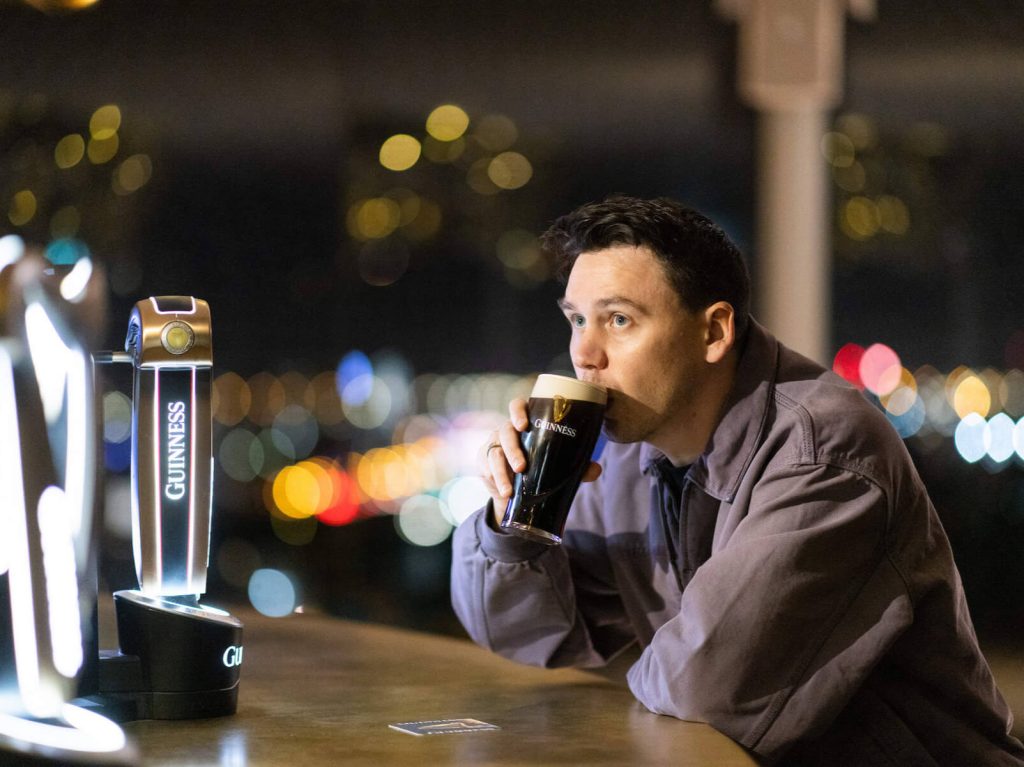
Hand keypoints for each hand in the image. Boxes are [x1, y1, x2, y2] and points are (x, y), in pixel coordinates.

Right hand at [479, 398, 601, 527]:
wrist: (519, 493)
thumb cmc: (542, 468)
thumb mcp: (560, 467)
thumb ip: (577, 467)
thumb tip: (596, 470)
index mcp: (526, 423)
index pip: (517, 406)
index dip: (518, 411)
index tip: (523, 425)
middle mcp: (508, 431)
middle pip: (505, 430)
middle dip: (512, 448)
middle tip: (522, 467)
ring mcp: (493, 446)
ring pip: (494, 452)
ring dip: (501, 470)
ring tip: (510, 489)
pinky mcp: (484, 463)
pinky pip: (486, 468)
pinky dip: (495, 481)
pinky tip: (504, 492)